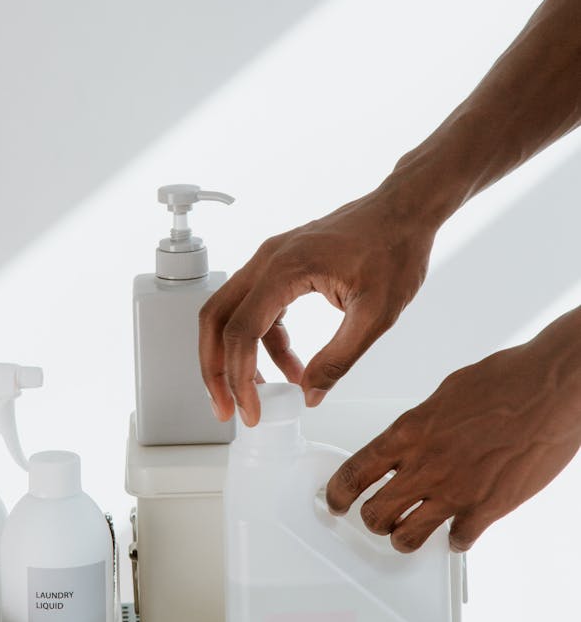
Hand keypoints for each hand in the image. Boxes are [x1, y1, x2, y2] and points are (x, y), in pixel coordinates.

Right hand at [199, 180, 437, 424]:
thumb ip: (340, 359)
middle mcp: (268, 260)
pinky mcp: (282, 265)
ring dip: (236, 357)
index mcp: (285, 269)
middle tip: (227, 409)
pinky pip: (256, 307)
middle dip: (216, 370)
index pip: (241, 331)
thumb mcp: (376, 315)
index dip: (239, 378)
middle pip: (216, 320)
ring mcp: (271, 260)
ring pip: (230, 313)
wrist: (405, 210)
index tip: (250, 411)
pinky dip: (263, 341)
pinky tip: (289, 366)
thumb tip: (311, 394)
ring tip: (258, 394)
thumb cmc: (395, 248)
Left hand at [326, 309, 580, 551]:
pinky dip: (456, 538)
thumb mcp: (445, 394)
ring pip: (407, 537)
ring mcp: (456, 492)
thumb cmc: (506, 381)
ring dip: (404, 537)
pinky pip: (457, 541)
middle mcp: (426, 465)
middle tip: (375, 518)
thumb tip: (412, 438)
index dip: (337, 493)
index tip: (334, 501)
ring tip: (409, 531)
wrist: (550, 389)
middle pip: (374, 514)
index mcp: (410, 432)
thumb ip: (422, 424)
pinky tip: (460, 527)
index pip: (355, 472)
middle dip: (371, 519)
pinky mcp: (488, 509)